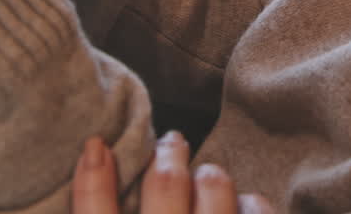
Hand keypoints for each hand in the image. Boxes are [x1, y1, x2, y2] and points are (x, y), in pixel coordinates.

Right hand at [72, 133, 273, 213]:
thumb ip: (108, 210)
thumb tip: (98, 162)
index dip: (93, 178)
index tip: (96, 144)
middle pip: (166, 183)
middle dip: (169, 155)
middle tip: (172, 143)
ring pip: (213, 186)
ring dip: (210, 177)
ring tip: (207, 177)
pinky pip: (257, 211)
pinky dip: (251, 205)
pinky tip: (244, 207)